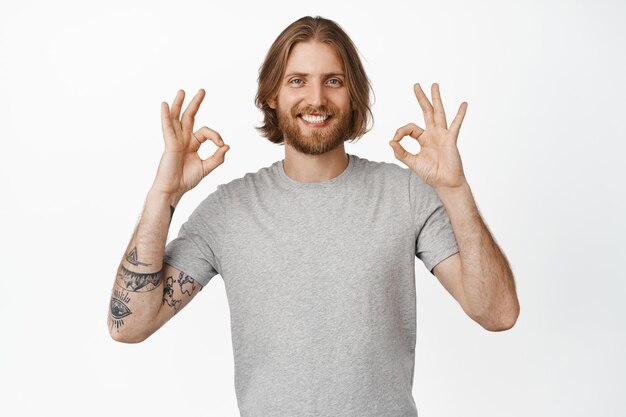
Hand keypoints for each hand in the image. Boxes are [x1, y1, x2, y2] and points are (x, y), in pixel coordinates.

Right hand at [152, 89, 229, 203]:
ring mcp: (175, 141)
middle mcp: (183, 140)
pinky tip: (164, 105)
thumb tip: (227, 145)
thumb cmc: (186, 180)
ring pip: (176, 118)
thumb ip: (217, 158)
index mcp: (191, 144)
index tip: (221, 145)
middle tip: (202, 91)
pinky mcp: (169, 144)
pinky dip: (165, 116)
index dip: (215, 136)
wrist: (173, 190)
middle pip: (189, 117)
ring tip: (182, 91)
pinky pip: (167, 127)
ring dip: (179, 104)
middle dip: (195, 104)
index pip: (205, 132)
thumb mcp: (206, 168)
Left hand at [389, 83, 467, 189]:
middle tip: (416, 85)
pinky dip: (460, 115)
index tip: (394, 140)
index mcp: (423, 138)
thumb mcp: (412, 163)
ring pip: (438, 113)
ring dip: (436, 99)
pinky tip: (464, 104)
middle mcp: (433, 134)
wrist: (445, 183)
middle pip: (426, 112)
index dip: (400, 132)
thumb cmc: (431, 173)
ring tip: (434, 85)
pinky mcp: (451, 140)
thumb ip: (401, 152)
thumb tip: (390, 141)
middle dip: (421, 98)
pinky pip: (455, 125)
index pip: (409, 128)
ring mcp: (443, 135)